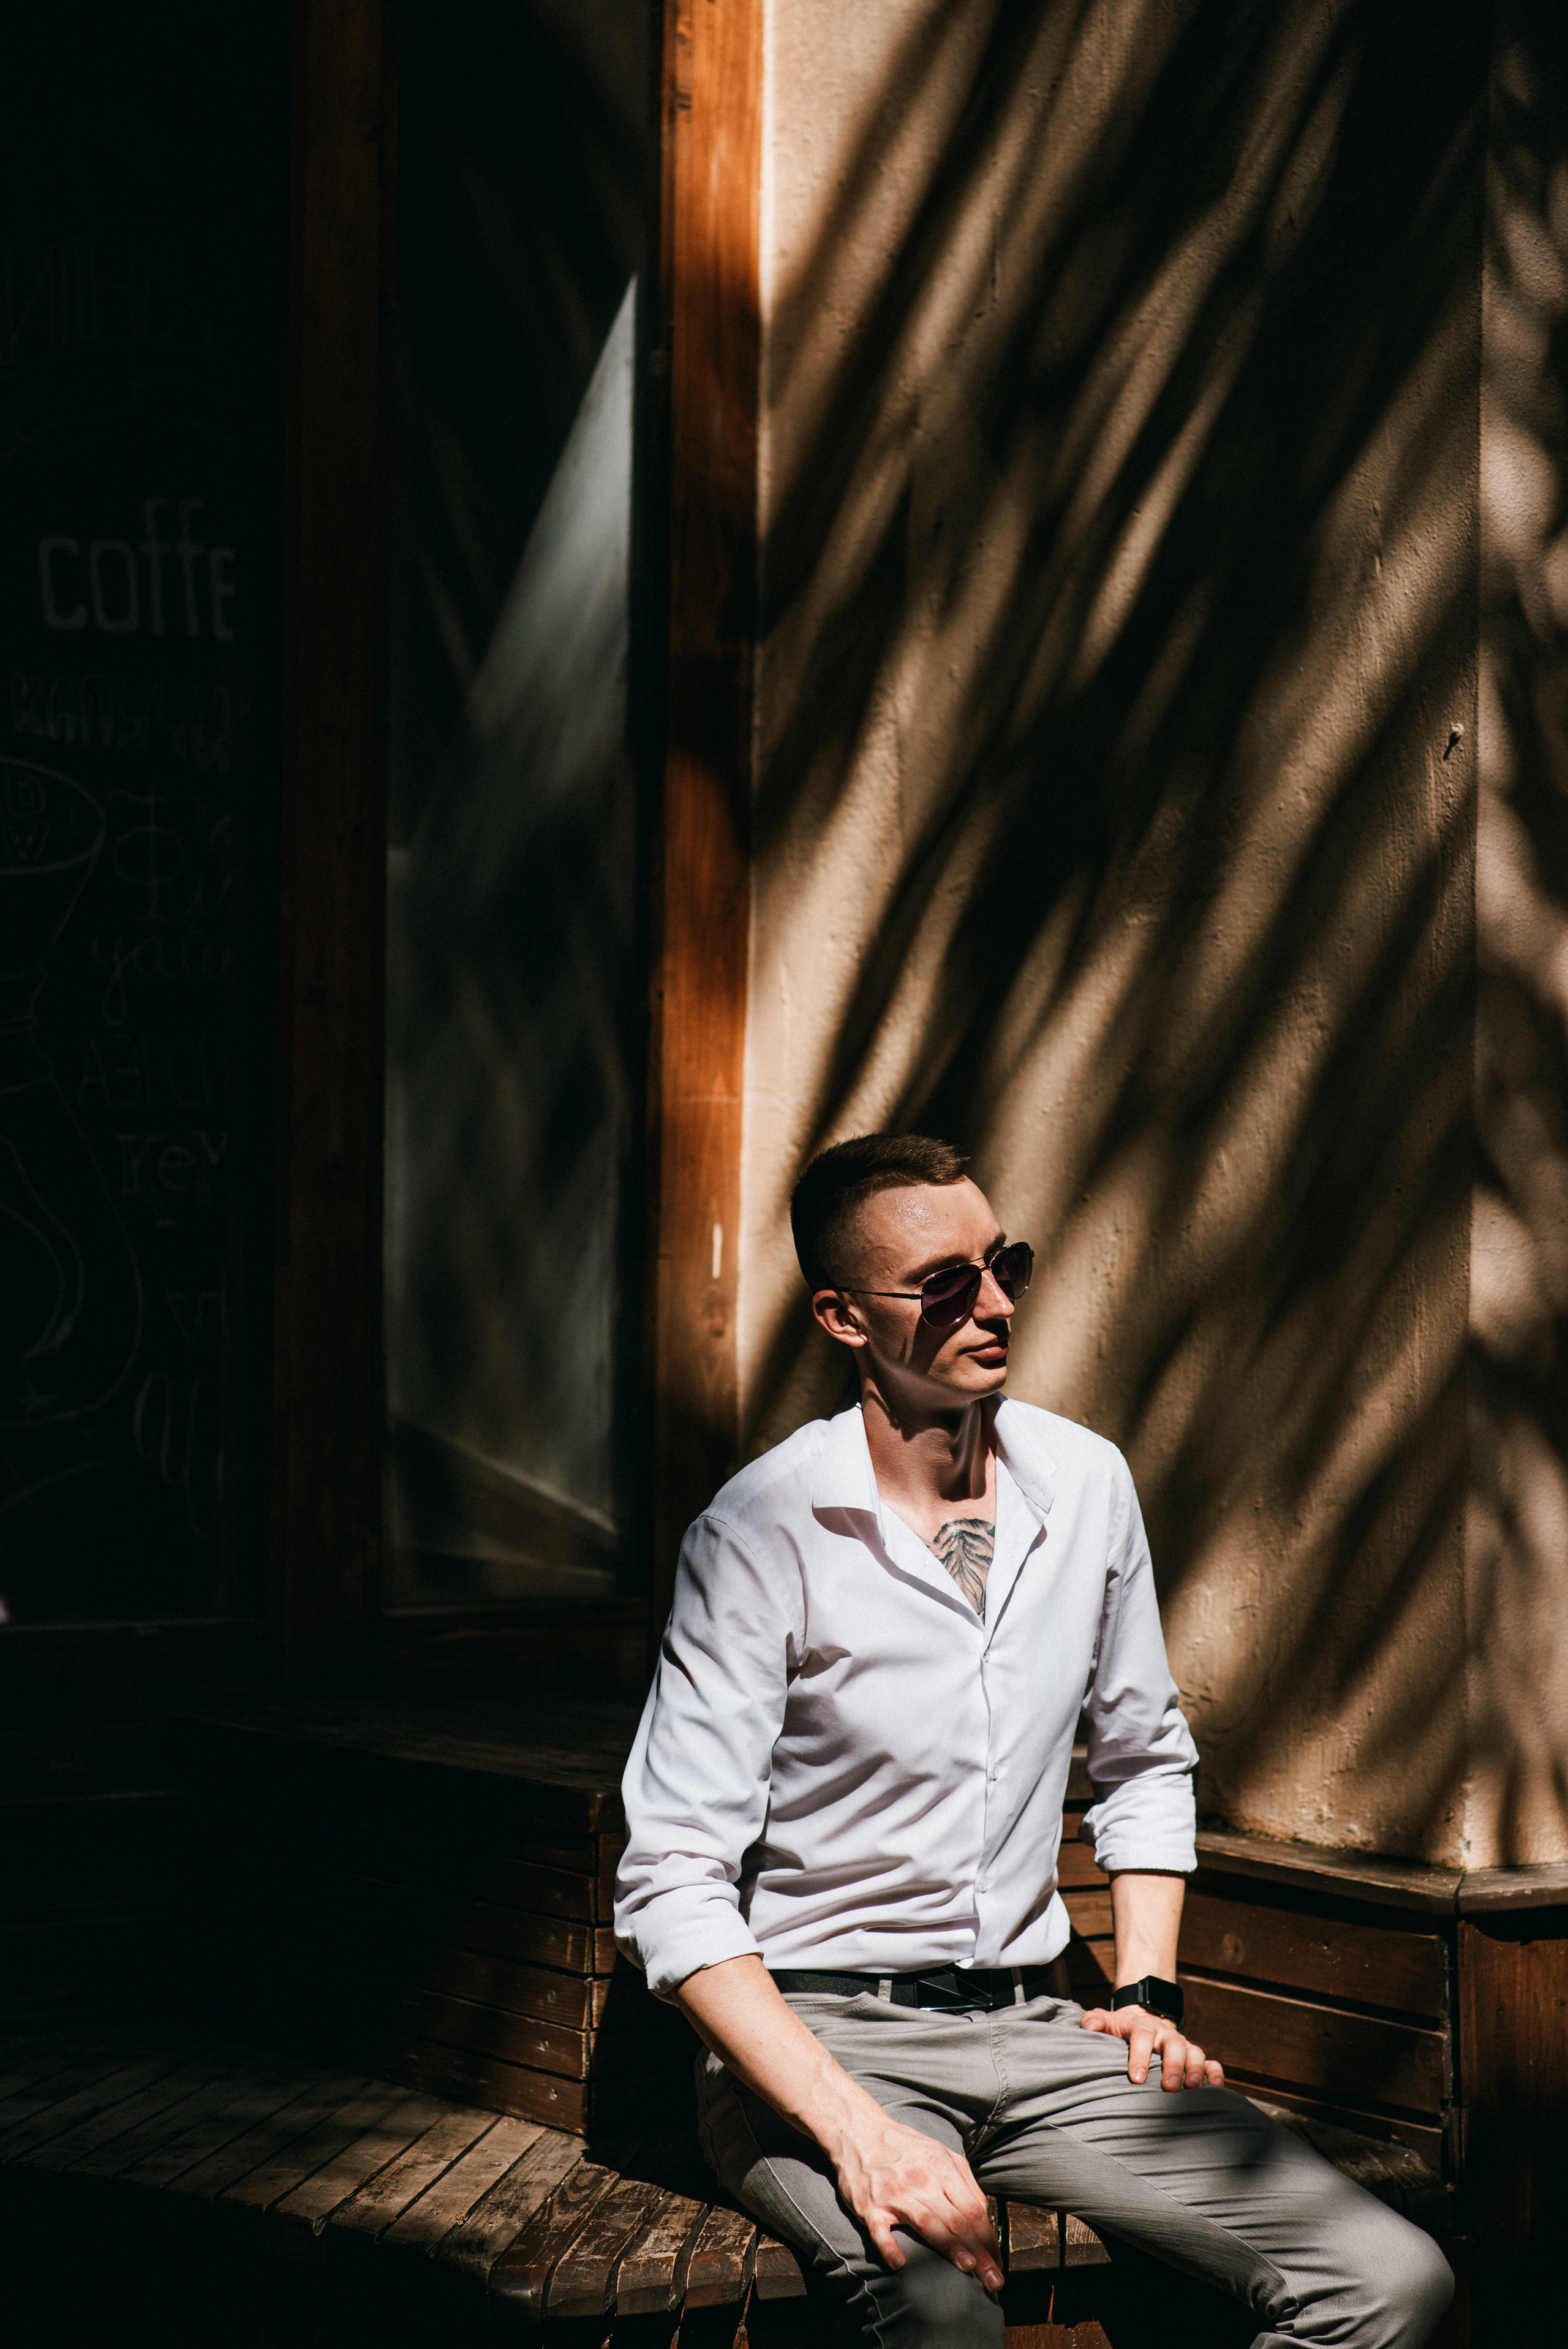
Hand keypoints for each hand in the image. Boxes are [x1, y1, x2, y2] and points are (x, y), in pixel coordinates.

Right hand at [828, 2105, 1003, 2291]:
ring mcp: (895, 2194)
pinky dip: (889, 2247)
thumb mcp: (940, 2152)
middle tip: (994, 2280)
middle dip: (979, 2252)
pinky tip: (899, 2263)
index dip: (989, 2240)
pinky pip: (880, 2230)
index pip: (973, 2210)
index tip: (998, 2264)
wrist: (858, 2131)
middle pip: (957, 2221)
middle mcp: (921, 2180)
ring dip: (950, 2247)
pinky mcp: (869, 2206)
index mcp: (941, 2168)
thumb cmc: (904, 2147)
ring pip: (927, 2223)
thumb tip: (984, 2213)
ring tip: (968, 2268)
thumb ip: (964, 2180)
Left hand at [1079, 2001, 1223, 2090]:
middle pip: (1174, 2044)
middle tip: (1168, 2087)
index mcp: (1143, 2027)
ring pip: (1195, 2052)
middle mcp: (1166, 2035)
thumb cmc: (1123, 2028)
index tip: (1135, 2078)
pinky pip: (1211, 2063)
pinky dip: (1216, 2074)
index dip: (1139, 2056)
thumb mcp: (1107, 2021)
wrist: (1145, 2019)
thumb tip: (1088, 2026)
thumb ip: (1095, 2021)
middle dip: (1173, 2065)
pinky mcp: (1195, 2056)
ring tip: (1193, 2089)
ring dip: (1195, 2070)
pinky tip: (1216, 2089)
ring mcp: (1183, 2045)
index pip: (1142, 2037)